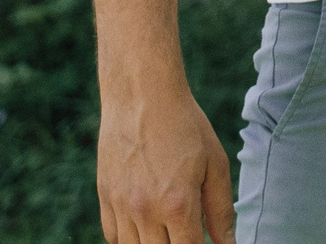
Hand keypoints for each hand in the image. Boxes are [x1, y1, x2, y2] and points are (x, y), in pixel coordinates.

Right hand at [96, 86, 234, 243]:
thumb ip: (221, 210)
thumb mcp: (214, 164)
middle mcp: (146, 211)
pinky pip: (113, 236)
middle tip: (187, 231)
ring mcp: (121, 206)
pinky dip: (129, 238)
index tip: (205, 241)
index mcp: (178, 204)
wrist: (142, 95)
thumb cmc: (184, 125)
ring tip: (167, 229)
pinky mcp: (104, 197)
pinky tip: (145, 226)